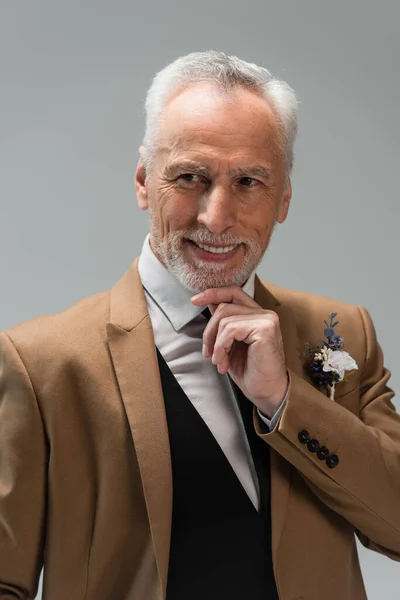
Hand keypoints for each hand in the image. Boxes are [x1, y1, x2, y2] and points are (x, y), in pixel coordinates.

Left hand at [191, 285, 288, 417]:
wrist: (266, 392)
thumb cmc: (250, 371)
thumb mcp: (230, 343)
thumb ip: (224, 323)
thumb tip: (209, 303)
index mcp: (256, 314)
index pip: (233, 292)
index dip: (213, 293)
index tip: (195, 300)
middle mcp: (264, 313)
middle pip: (223, 307)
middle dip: (209, 331)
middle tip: (207, 352)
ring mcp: (266, 319)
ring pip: (224, 319)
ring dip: (215, 344)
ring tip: (219, 361)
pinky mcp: (265, 329)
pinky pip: (230, 329)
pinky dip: (221, 346)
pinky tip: (224, 362)